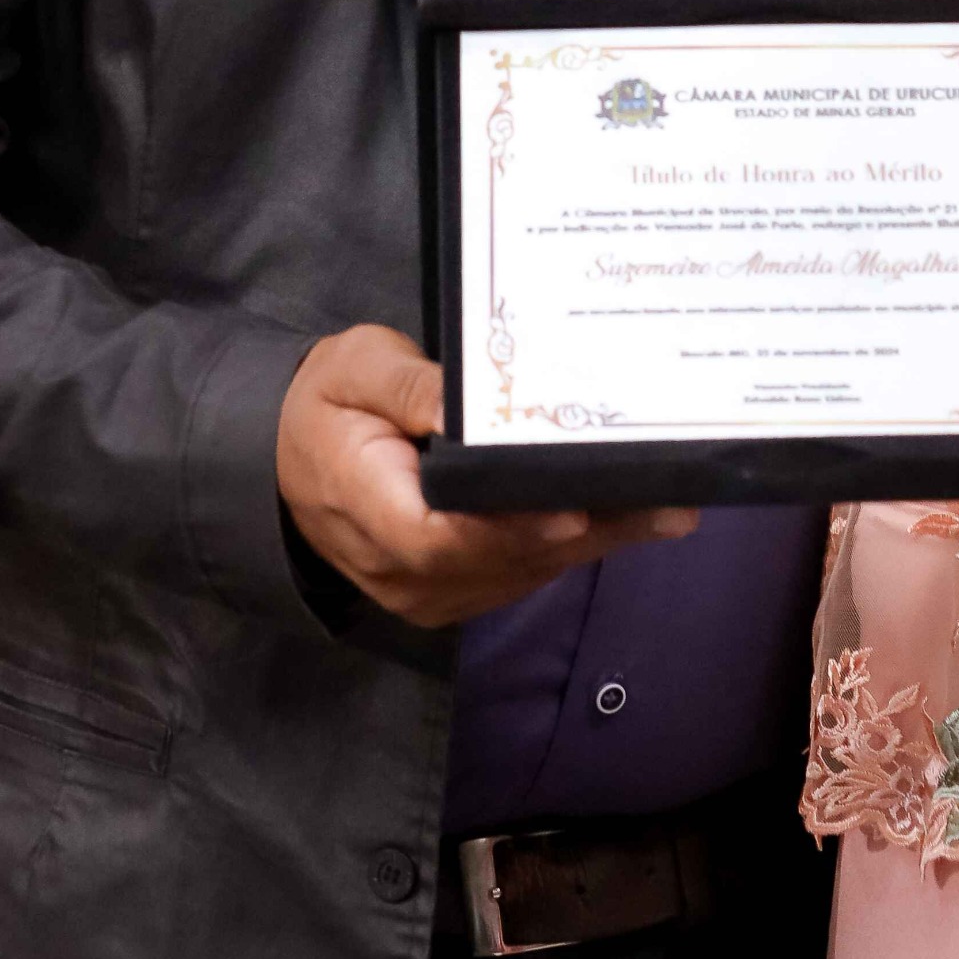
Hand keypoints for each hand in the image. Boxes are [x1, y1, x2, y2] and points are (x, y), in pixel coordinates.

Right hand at [276, 324, 697, 630]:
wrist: (290, 455)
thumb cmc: (328, 401)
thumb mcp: (354, 368)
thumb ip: (409, 387)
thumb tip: (464, 403)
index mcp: (365, 508)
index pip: (440, 537)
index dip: (509, 531)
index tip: (573, 511)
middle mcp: (400, 570)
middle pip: (498, 561)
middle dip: (585, 533)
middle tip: (663, 504)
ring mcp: (427, 591)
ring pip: (519, 573)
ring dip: (596, 544)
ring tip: (668, 509)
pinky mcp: (455, 590)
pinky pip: (519, 575)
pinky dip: (575, 548)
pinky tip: (630, 521)